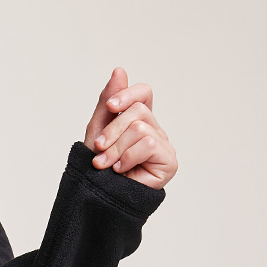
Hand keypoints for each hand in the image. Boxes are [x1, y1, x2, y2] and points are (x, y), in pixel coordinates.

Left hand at [84, 67, 176, 188]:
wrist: (99, 196)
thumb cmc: (99, 165)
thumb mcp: (98, 129)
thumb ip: (108, 101)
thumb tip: (120, 70)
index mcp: (139, 120)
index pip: (143, 93)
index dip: (128, 94)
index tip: (111, 107)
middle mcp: (154, 129)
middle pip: (137, 111)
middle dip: (111, 131)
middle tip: (99, 149)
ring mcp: (164, 144)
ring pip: (140, 128)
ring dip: (115, 148)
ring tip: (106, 165)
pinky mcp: (169, 160)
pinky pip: (148, 144)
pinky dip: (127, 157)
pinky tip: (121, 170)